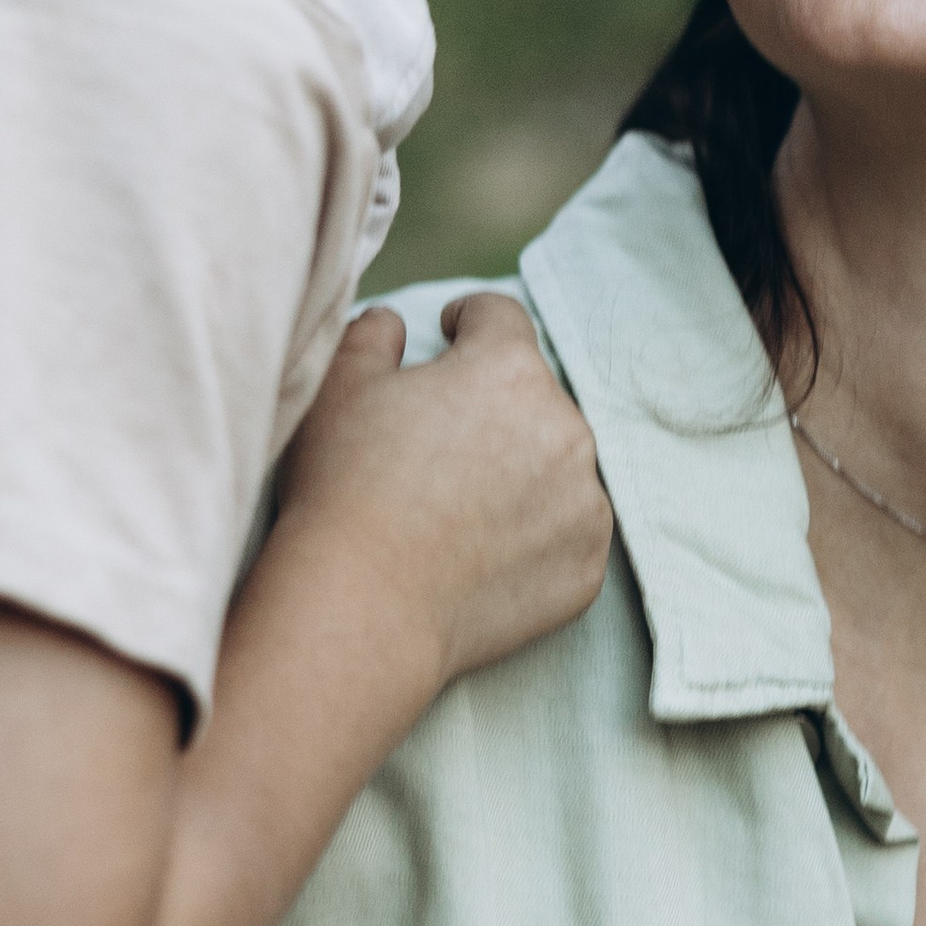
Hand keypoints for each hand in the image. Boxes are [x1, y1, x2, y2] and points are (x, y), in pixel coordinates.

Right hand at [272, 293, 613, 699]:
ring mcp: (584, 500)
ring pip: (557, 465)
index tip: (451, 335)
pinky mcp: (586, 564)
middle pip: (532, 396)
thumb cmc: (344, 489)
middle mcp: (564, 426)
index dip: (470, 320)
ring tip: (461, 504)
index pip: (500, 318)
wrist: (364, 606)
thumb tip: (395, 322)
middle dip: (492, 407)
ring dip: (522, 470)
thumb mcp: (338, 388)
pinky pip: (566, 532)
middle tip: (439, 443)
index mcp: (508, 369)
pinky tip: (484, 551)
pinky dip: (536, 534)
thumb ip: (372, 336)